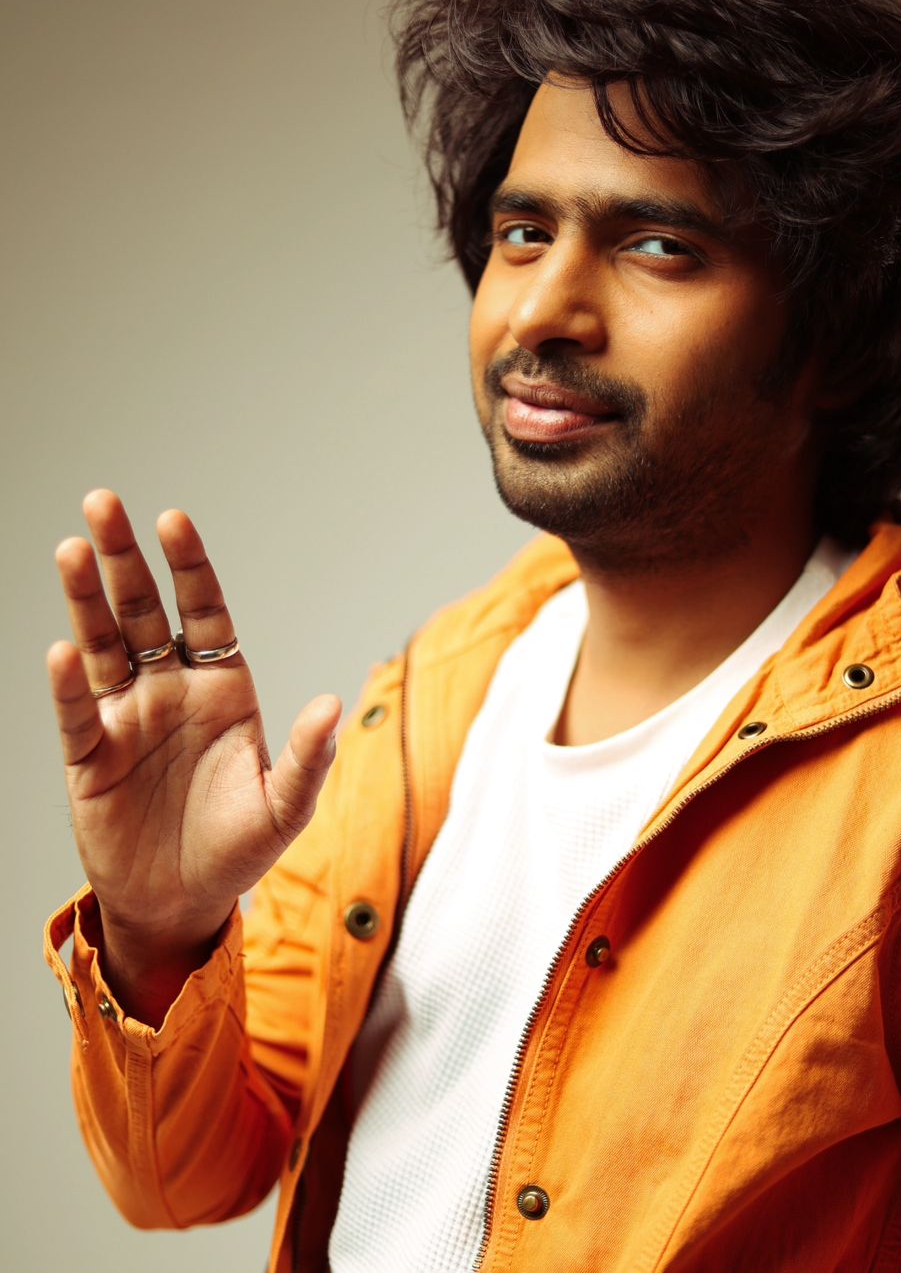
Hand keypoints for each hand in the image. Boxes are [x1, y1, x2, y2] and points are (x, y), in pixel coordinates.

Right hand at [47, 489, 340, 1019]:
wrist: (182, 903)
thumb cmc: (238, 850)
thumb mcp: (283, 808)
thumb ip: (306, 758)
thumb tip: (331, 705)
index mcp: (222, 688)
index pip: (205, 611)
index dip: (189, 567)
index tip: (172, 520)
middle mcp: (171, 691)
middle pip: (143, 610)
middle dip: (124, 557)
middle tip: (102, 502)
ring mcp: (127, 719)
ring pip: (103, 645)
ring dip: (86, 599)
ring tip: (72, 548)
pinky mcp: (90, 756)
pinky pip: (77, 713)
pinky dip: (70, 685)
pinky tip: (63, 651)